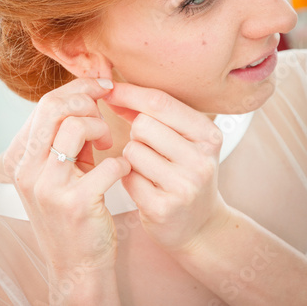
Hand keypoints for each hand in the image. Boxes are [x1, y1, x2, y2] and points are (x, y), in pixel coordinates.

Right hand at [3, 78, 130, 281]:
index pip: (46, 104)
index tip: (102, 87)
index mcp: (25, 158)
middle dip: (88, 100)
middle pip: (55, 107)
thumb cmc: (75, 212)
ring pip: (75, 126)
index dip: (78, 89)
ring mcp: (50, 187)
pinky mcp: (76, 204)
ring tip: (107, 144)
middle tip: (105, 111)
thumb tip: (89, 99)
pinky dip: (121, 161)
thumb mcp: (62, 172)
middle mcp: (30, 170)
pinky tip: (122, 170)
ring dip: (100, 127)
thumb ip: (69, 139)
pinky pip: (107, 163)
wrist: (77, 266)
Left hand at [103, 82, 229, 254]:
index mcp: (208, 134)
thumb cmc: (186, 173)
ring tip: (149, 170)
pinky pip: (127, 177)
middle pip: (142, 124)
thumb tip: (113, 91)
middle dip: (136, 133)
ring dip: (132, 157)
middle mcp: (201, 159)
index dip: (129, 93)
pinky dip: (129, 179)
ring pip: (132, 150)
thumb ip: (155, 114)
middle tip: (150, 149)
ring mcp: (184, 186)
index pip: (161, 101)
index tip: (108, 90)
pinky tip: (145, 187)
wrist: (202, 226)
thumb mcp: (184, 140)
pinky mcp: (164, 208)